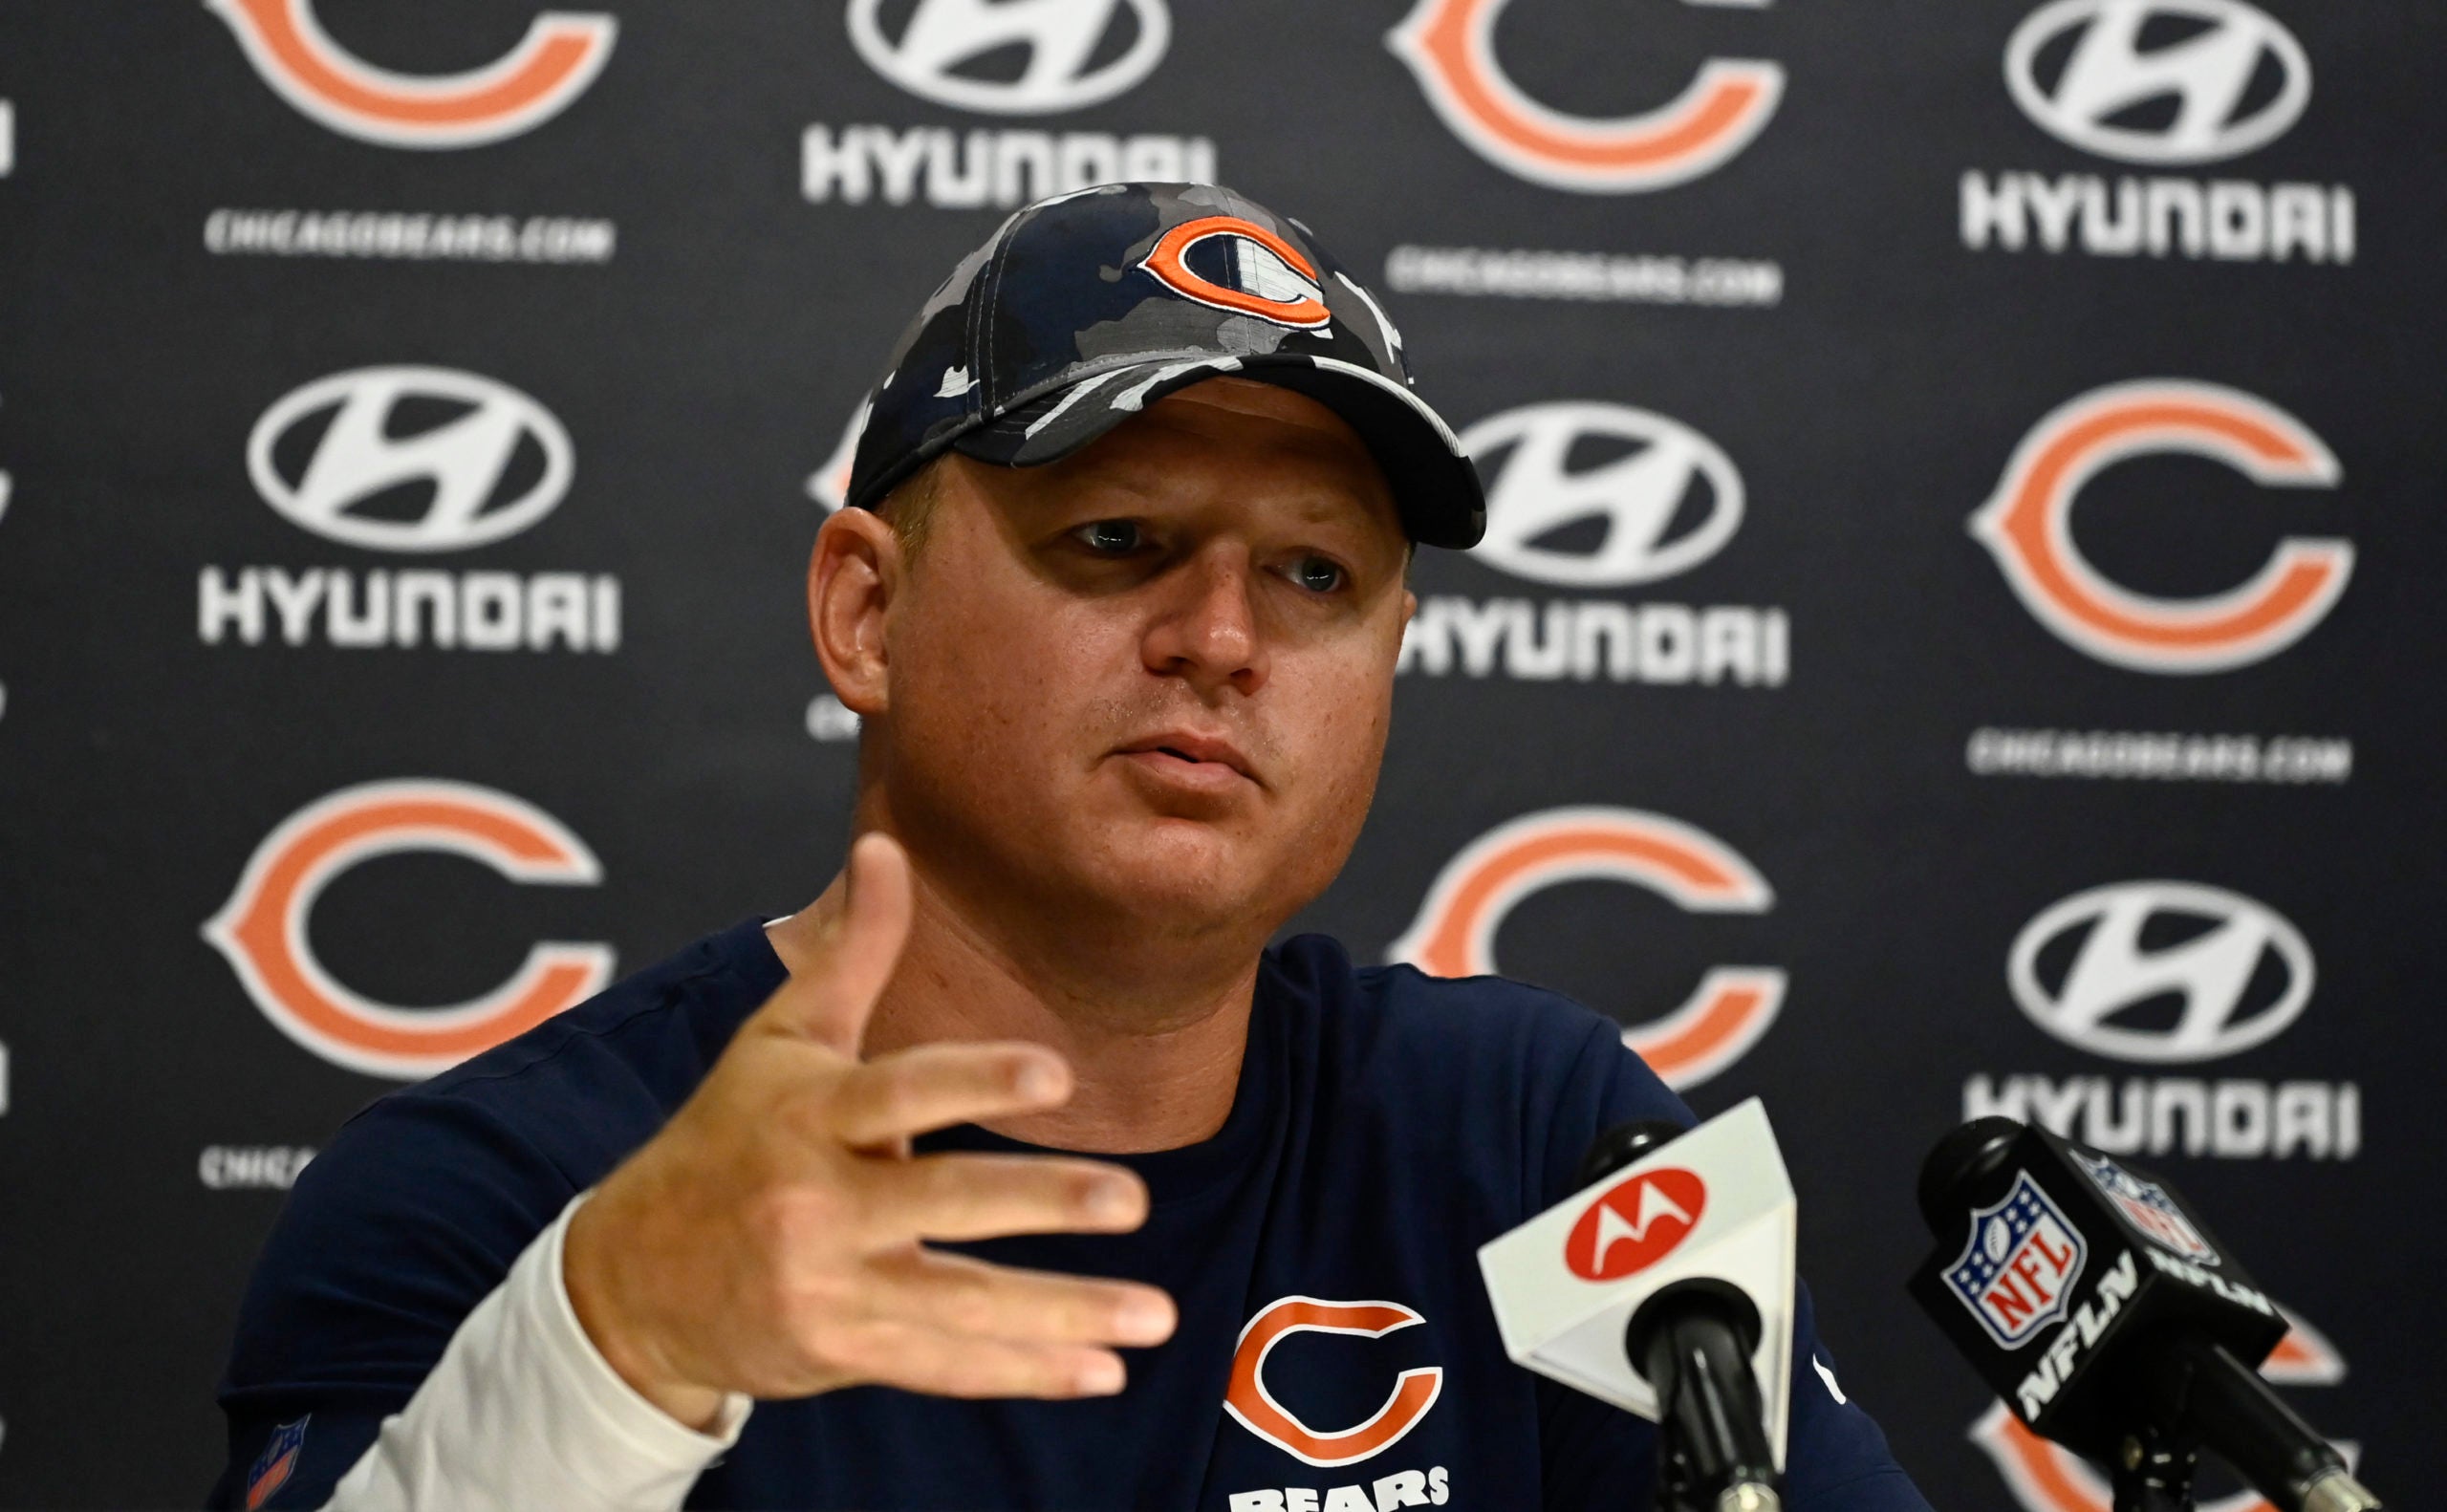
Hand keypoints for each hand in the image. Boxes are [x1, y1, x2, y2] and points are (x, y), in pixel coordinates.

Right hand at [563, 833, 1175, 1430]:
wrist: (630, 1281)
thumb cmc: (725, 1138)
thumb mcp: (778, 1041)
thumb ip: (850, 952)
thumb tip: (887, 847)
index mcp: (808, 1114)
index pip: (900, 1091)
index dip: (974, 1082)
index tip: (1057, 1073)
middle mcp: (815, 1203)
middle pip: (939, 1203)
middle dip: (1039, 1202)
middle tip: (1132, 1197)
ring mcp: (829, 1286)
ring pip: (959, 1302)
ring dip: (1062, 1314)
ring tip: (1155, 1317)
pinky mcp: (842, 1350)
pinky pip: (945, 1364)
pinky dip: (1024, 1372)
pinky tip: (1102, 1371)